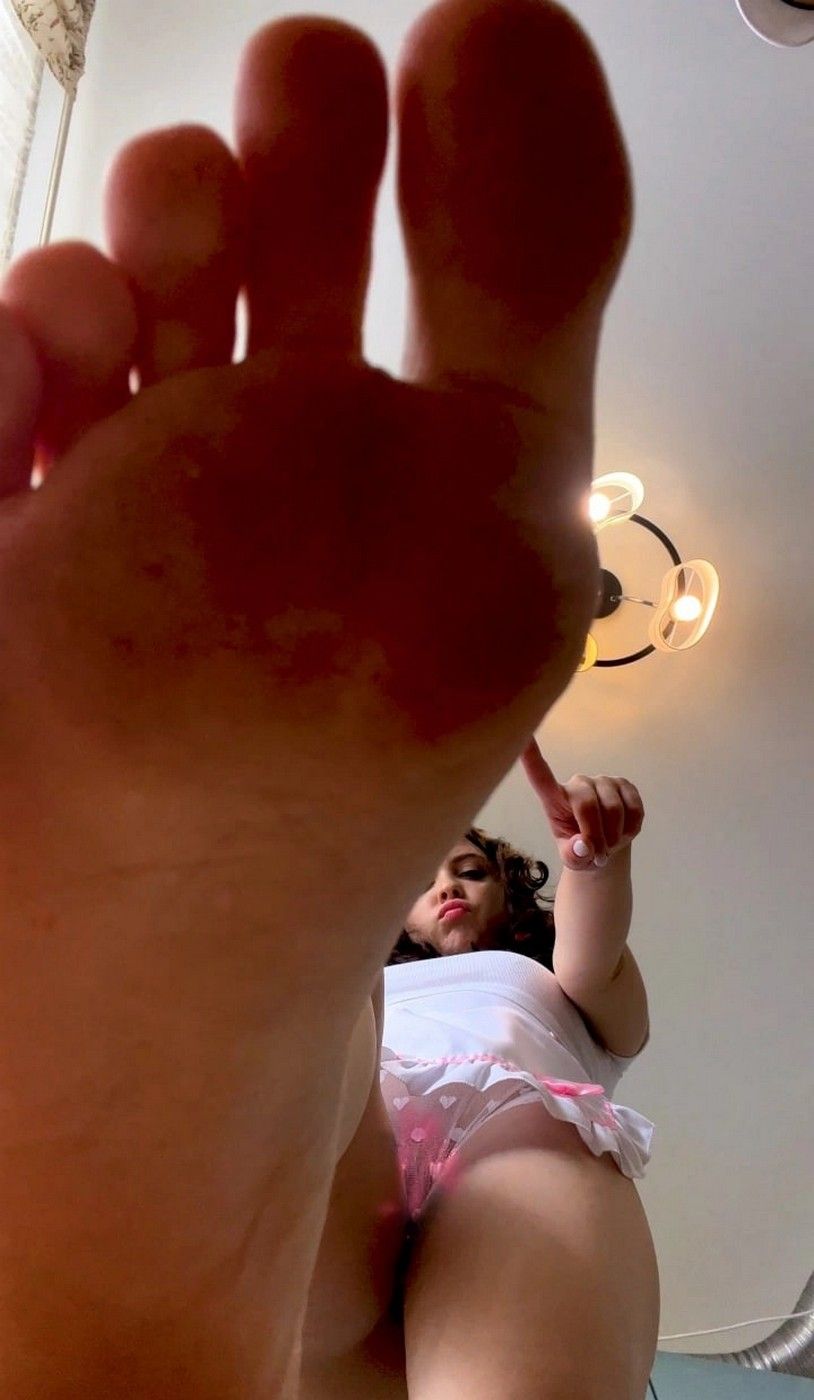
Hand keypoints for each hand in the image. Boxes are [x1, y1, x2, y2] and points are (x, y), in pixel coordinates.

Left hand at [521, 737, 643, 871]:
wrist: (606, 847)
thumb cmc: (581, 849)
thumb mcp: (573, 859)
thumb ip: (573, 856)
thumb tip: (583, 845)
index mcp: (555, 798)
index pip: (541, 777)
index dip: (531, 757)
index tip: (522, 737)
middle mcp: (578, 784)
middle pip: (588, 805)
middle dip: (596, 836)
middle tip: (599, 856)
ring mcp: (603, 782)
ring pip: (614, 809)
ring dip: (615, 836)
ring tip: (609, 845)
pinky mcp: (625, 785)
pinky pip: (634, 809)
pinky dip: (631, 829)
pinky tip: (623, 832)